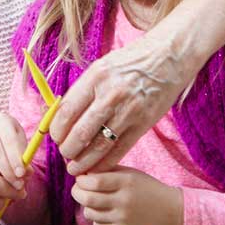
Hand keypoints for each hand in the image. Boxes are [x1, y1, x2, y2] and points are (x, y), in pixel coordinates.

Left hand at [52, 36, 189, 174]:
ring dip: (84, 161)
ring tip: (76, 168)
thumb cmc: (130, 61)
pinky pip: (120, 149)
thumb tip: (57, 115)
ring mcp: (129, 110)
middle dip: (68, 150)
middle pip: (80, 133)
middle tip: (66, 155)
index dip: (56, 131)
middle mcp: (111, 94)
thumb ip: (81, 91)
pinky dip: (106, 162)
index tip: (56, 138)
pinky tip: (97, 166)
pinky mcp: (144, 123)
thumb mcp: (101, 67)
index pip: (66, 112)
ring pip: (99, 146)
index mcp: (95, 77)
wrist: (169, 56)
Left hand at [70, 167, 182, 224]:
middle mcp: (124, 200)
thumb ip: (107, 171)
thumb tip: (81, 173)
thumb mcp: (130, 173)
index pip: (94, 181)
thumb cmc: (145, 187)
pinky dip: (96, 219)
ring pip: (90, 213)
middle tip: (78, 189)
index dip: (81, 180)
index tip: (80, 178)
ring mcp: (123, 218)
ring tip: (95, 201)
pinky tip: (105, 212)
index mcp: (126, 182)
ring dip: (87, 206)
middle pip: (88, 199)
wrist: (168, 210)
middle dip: (77, 193)